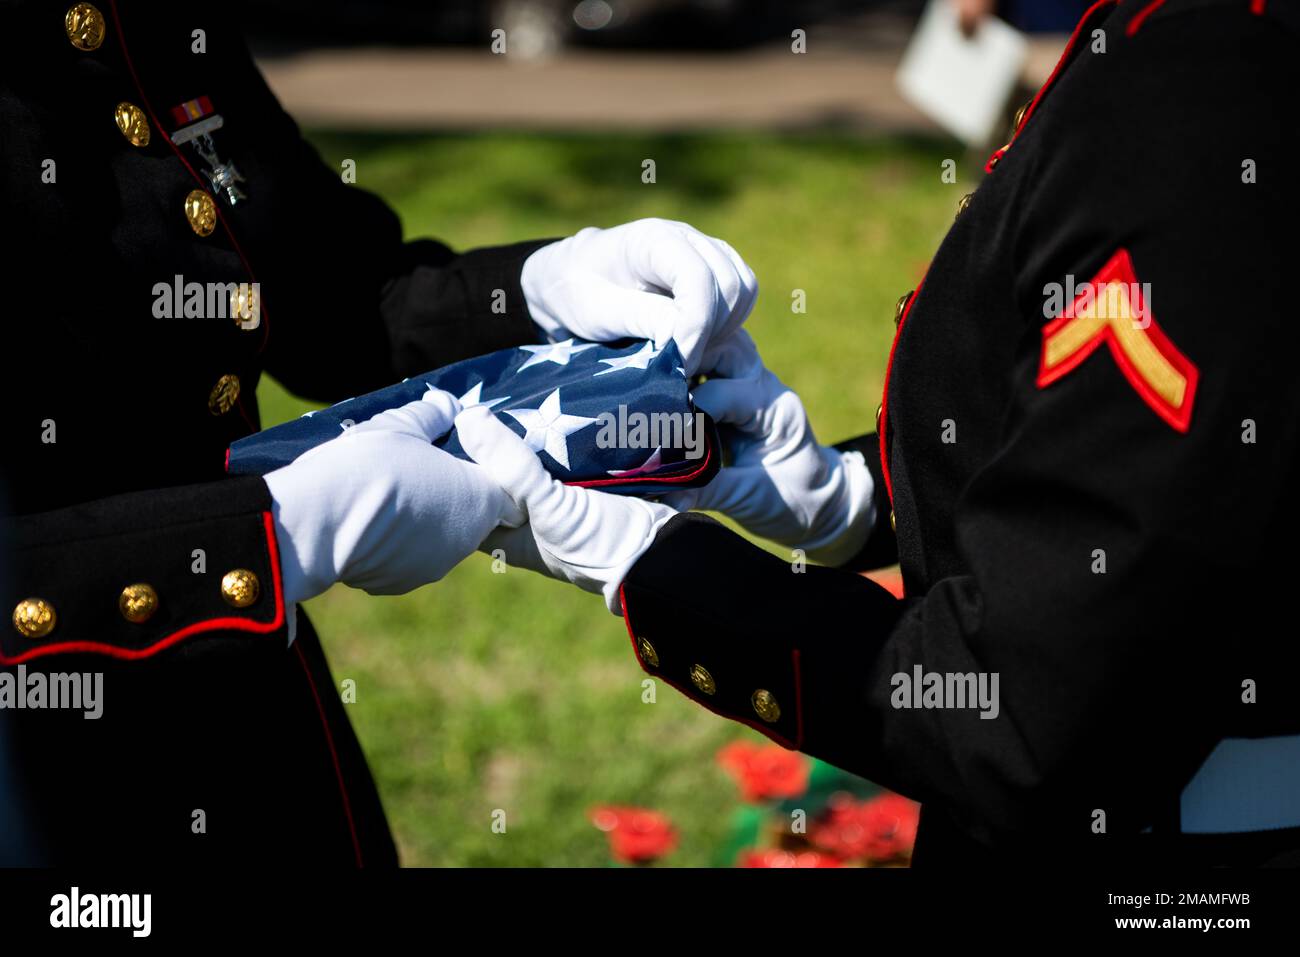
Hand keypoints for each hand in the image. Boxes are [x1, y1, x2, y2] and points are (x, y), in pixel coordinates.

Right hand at [266, 388, 522, 604]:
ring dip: (419, 520)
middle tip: (413, 471)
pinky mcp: (402, 582)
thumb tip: (445, 404)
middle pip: (466, 513)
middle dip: (446, 494)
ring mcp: (435, 565)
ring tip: (383, 495)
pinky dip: (392, 542)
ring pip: (436, 537)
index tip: (452, 459)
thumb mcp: (403, 425)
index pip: (500, 488)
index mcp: (478, 498)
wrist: (321, 521)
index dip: (477, 472)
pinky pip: (405, 557)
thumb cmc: (370, 465)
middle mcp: (466, 539)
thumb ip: (433, 414)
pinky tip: (366, 522)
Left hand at [455, 403, 676, 614]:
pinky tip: (543, 406)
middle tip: (470, 401)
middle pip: (495, 478)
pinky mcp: (584, 487)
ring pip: (527, 464)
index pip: (465, 499)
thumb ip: (510, 465)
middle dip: (485, 447)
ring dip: (520, 436)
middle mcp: (527, 520)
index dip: (448, 470)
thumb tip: (467, 417)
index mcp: (507, 535)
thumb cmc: (596, 543)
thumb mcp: (547, 505)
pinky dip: (552, 436)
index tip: (436, 429)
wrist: (660, 549)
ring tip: (501, 395)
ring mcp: (556, 503)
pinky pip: (559, 456)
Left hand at [521, 218, 757, 375]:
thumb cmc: (575, 293)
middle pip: (730, 283)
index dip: (696, 325)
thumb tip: (684, 333)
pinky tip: (698, 342)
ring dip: (725, 328)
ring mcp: (703, 251)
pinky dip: (730, 323)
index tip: (679, 362)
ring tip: (689, 353)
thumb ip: (641, 318)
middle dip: (712, 331)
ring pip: (743, 288)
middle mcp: (685, 237)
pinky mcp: (712, 269)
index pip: (699, 278)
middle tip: (681, 363)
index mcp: (653, 239)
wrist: (569, 280)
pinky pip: (742, 294)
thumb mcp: (595, 311)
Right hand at [663, 333, 876, 565]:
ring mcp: (751, 383)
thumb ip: (706, 490)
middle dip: (682, 357)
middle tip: (645, 381)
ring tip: (648, 376)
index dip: (685, 407)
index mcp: (772, 409)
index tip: (653, 427)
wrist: (819, 502)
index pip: (721, 394)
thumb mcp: (751, 499)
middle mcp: (763, 386)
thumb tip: (659, 493)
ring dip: (683, 355)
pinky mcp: (737, 390)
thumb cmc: (794, 502)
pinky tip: (657, 381)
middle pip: (722, 347)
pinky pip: (709, 364)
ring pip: (716, 346)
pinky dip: (684, 368)